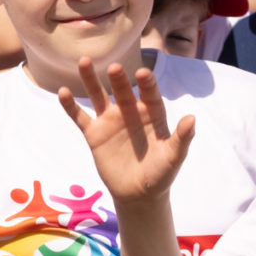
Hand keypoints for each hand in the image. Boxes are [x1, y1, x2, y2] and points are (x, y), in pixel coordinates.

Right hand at [55, 57, 194, 204]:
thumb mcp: (173, 157)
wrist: (138, 194)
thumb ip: (182, 138)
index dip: (147, 84)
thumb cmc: (160, 174)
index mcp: (152, 114)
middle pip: (122, 90)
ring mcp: (110, 121)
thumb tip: (192, 118)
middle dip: (119, 79)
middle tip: (114, 67)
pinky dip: (70, 105)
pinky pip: (80, 117)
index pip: (150, 94)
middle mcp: (130, 112)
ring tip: (84, 62)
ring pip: (98, 96)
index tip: (142, 74)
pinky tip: (63, 92)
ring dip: (90, 80)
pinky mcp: (94, 134)